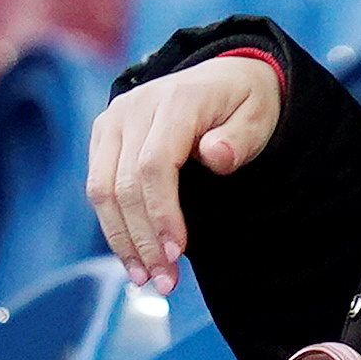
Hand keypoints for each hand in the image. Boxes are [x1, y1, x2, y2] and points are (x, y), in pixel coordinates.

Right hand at [89, 49, 285, 292]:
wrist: (224, 77)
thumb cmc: (246, 103)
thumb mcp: (262, 116)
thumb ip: (241, 138)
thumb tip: (216, 156)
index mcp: (177, 99)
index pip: (155, 165)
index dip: (161, 213)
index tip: (177, 253)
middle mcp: (135, 106)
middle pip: (124, 184)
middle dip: (142, 240)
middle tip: (164, 282)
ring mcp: (113, 119)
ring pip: (102, 190)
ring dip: (122, 240)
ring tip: (145, 278)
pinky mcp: (103, 135)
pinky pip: (98, 187)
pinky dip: (113, 225)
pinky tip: (132, 255)